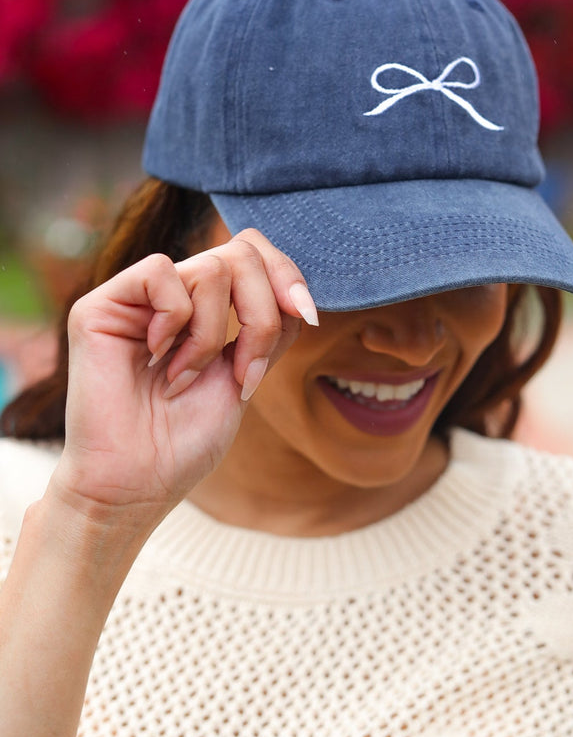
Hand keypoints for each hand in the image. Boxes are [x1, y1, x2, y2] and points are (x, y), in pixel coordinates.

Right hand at [50, 229, 316, 524]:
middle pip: (241, 252)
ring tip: (189, 378)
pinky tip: (158, 360)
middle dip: (263, 313)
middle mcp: (171, 296)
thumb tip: (297, 293)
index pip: (253, 252)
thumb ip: (267, 327)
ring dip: (216, 336)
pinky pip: (160, 272)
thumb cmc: (184, 443)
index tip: (307, 317)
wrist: (137, 484)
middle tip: (246, 371)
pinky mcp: (101, 305)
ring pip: (210, 268)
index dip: (287, 275)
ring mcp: (136, 299)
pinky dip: (177, 321)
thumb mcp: (245, 375)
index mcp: (205, 309)